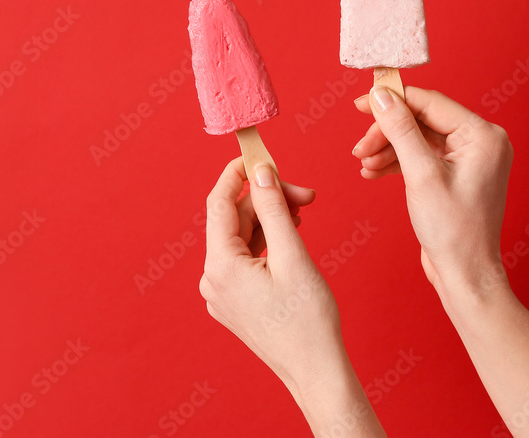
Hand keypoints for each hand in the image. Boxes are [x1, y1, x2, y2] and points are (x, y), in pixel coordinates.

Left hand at [200, 158, 339, 389]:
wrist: (316, 371)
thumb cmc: (308, 320)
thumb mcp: (293, 254)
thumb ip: (273, 208)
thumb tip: (260, 172)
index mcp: (220, 266)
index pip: (219, 203)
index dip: (236, 174)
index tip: (257, 155)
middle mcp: (212, 279)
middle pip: (234, 220)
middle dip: (268, 201)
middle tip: (306, 195)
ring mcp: (221, 293)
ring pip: (241, 239)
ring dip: (269, 220)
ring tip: (302, 215)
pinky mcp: (234, 302)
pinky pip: (244, 259)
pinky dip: (266, 242)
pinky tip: (289, 237)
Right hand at [351, 86, 512, 292]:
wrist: (464, 274)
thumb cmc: (454, 231)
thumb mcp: (421, 175)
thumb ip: (400, 130)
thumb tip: (381, 96)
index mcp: (483, 135)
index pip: (430, 103)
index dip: (393, 100)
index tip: (361, 103)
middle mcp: (480, 142)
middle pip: (421, 120)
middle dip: (387, 132)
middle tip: (359, 147)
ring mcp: (468, 158)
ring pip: (417, 138)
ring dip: (388, 148)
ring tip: (364, 164)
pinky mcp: (454, 174)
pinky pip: (421, 156)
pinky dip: (396, 162)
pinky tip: (374, 171)